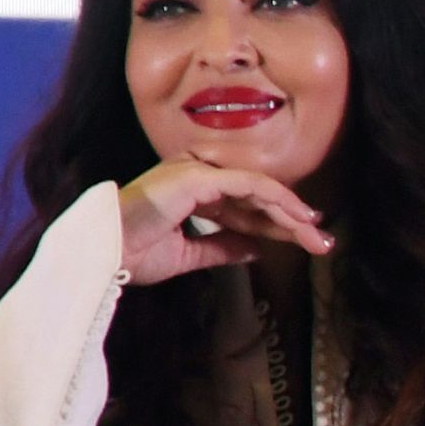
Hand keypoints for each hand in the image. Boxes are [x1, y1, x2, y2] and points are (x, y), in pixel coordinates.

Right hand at [117, 155, 334, 284]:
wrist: (102, 253)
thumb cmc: (131, 253)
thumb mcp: (187, 254)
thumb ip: (221, 247)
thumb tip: (256, 249)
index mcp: (190, 190)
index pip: (242, 205)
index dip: (273, 222)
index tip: (301, 238)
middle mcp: (196, 173)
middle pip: (255, 196)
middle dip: (291, 219)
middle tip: (322, 240)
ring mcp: (197, 171)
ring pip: (259, 189)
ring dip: (291, 212)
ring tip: (317, 234)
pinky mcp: (200, 176)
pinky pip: (250, 184)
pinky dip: (276, 199)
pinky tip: (297, 216)